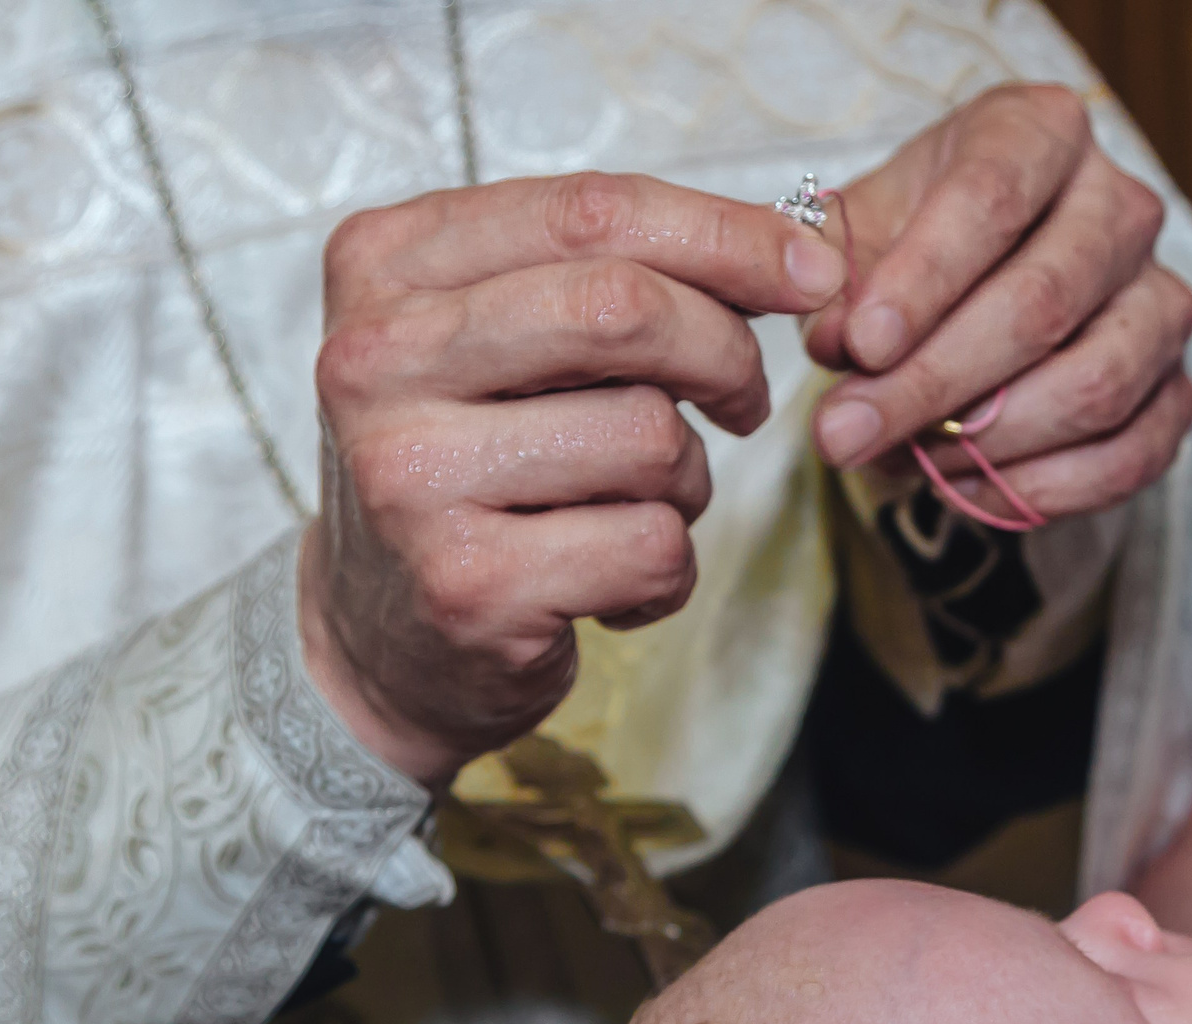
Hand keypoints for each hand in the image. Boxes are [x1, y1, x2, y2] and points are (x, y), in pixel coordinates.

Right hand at [300, 173, 847, 783]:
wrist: (382, 641)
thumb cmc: (474, 468)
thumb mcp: (507, 342)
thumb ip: (611, 275)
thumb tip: (796, 248)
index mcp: (386, 266)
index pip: (589, 213)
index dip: (726, 234)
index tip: (814, 268)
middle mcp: (376, 362)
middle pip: (624, 308)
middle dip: (725, 352)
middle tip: (743, 400)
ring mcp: (413, 477)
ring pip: (651, 436)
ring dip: (686, 481)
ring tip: (630, 509)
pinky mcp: (468, 585)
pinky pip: (653, 546)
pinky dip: (666, 573)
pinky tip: (606, 584)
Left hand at [802, 84, 1191, 519]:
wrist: (980, 284)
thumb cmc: (913, 246)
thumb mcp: (857, 234)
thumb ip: (833, 275)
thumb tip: (838, 340)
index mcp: (1043, 133)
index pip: (992, 197)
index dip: (924, 279)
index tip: (858, 345)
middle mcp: (1122, 208)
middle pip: (1041, 303)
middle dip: (931, 382)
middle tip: (844, 433)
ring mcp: (1162, 301)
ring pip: (1094, 385)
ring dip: (985, 442)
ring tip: (900, 457)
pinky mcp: (1180, 388)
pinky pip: (1132, 454)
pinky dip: (1043, 488)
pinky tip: (967, 490)